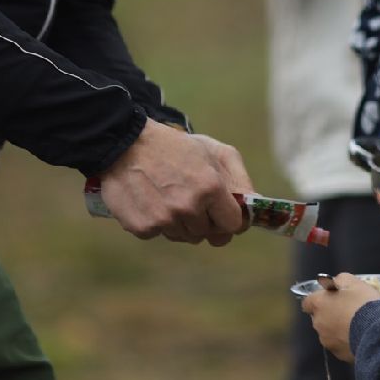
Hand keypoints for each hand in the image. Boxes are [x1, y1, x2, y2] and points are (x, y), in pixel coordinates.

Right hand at [97, 120, 254, 246]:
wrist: (124, 143)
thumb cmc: (174, 146)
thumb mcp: (213, 151)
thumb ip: (239, 179)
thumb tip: (254, 206)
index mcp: (210, 187)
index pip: (233, 225)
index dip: (228, 219)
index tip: (222, 213)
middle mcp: (188, 207)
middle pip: (207, 234)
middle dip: (204, 220)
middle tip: (190, 198)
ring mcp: (164, 220)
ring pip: (183, 237)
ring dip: (180, 223)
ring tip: (168, 196)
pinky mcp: (142, 228)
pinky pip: (159, 235)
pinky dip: (156, 222)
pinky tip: (151, 201)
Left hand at [300, 273, 379, 362]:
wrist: (377, 331)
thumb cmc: (363, 303)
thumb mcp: (354, 282)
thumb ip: (340, 280)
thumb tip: (335, 283)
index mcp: (319, 304)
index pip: (307, 301)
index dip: (318, 299)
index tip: (330, 298)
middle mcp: (318, 323)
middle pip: (318, 317)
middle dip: (329, 313)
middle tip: (346, 309)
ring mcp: (327, 341)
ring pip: (328, 332)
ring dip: (336, 328)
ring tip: (355, 324)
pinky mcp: (337, 354)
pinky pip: (338, 344)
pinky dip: (345, 340)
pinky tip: (358, 335)